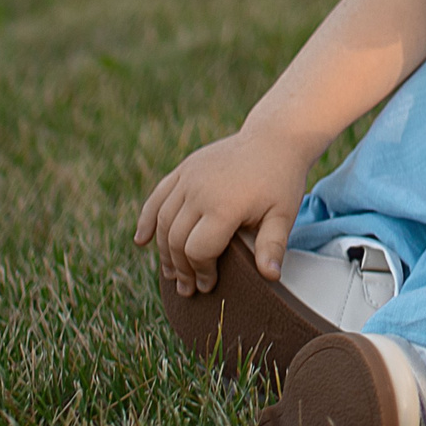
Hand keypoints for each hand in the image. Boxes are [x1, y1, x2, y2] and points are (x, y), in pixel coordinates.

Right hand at [133, 125, 319, 294]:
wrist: (274, 138)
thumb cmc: (281, 180)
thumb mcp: (283, 214)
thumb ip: (272, 245)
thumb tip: (271, 277)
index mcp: (225, 205)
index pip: (198, 250)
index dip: (200, 272)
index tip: (207, 286)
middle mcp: (200, 190)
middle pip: (176, 239)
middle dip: (180, 268)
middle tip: (186, 288)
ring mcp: (189, 177)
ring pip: (163, 221)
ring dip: (163, 250)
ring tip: (171, 273)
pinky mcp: (184, 168)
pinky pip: (157, 197)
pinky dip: (147, 220)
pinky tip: (142, 240)